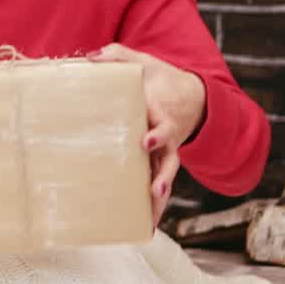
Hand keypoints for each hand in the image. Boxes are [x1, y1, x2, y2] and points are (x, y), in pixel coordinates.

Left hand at [86, 43, 205, 226]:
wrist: (193, 96)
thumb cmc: (161, 78)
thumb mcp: (144, 61)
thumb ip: (118, 56)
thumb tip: (91, 57)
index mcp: (162, 114)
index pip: (162, 127)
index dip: (157, 135)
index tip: (146, 142)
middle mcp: (167, 138)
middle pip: (168, 160)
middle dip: (163, 175)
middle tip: (156, 189)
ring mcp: (167, 153)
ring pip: (165, 177)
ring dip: (161, 197)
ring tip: (153, 217)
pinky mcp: (160, 162)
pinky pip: (159, 184)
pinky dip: (155, 204)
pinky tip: (147, 226)